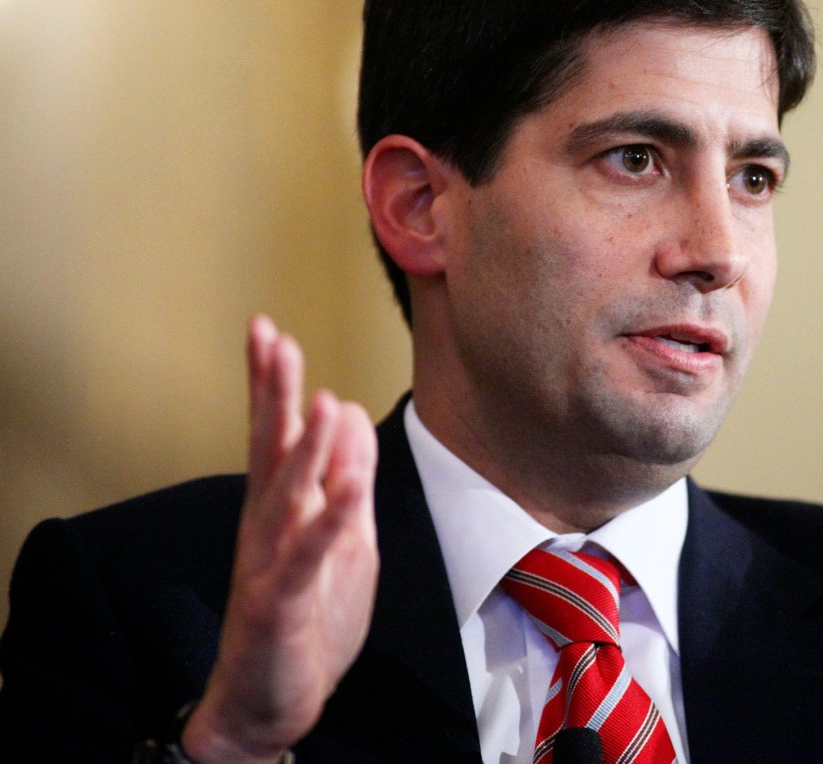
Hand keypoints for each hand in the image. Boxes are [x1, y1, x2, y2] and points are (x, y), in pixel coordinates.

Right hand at [182, 317, 378, 763]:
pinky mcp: (280, 603)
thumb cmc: (308, 615)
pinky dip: (327, 523)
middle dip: (272, 395)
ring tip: (323, 400)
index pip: (275, 435)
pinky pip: (306, 559)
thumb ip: (345, 476)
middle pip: (269, 450)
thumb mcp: (342, 536)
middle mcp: (267, 527)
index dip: (271, 384)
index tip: (268, 329)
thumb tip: (348, 410)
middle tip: (272, 338)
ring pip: (287, 498)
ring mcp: (270, 564)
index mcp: (282, 508)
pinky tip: (346, 490)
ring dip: (307, 450)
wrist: (272, 700)